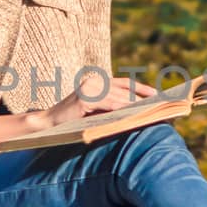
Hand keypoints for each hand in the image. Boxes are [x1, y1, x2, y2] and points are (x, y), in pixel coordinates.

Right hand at [42, 74, 158, 129]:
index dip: (142, 88)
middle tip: (159, 106)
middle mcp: (94, 82)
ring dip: (136, 105)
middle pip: (124, 90)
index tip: (158, 95)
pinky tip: (133, 115)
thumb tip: (137, 113)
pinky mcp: (84, 99)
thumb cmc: (72, 121)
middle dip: (143, 99)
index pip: (124, 83)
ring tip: (151, 112)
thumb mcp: (94, 111)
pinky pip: (108, 104)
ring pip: (119, 97)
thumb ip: (111, 108)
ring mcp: (88, 89)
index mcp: (98, 83)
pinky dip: (122, 110)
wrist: (47, 123)